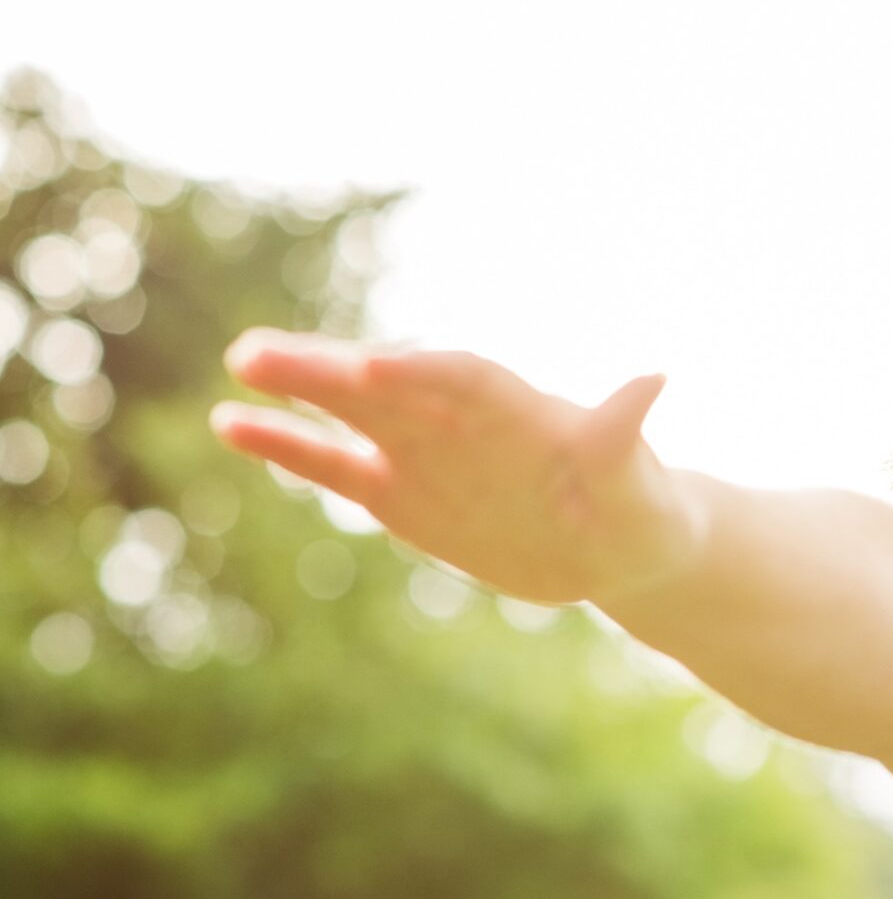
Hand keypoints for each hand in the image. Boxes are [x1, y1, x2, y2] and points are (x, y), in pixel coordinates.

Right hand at [208, 328, 703, 605]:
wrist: (620, 546)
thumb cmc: (642, 508)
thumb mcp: (641, 485)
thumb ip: (625, 437)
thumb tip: (654, 376)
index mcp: (522, 411)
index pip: (467, 381)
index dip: (424, 374)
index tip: (375, 370)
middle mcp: (464, 423)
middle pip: (393, 387)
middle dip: (334, 370)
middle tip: (263, 352)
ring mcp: (427, 454)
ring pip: (353, 414)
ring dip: (301, 389)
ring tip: (243, 361)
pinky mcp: (402, 495)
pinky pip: (337, 466)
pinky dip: (289, 445)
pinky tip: (233, 424)